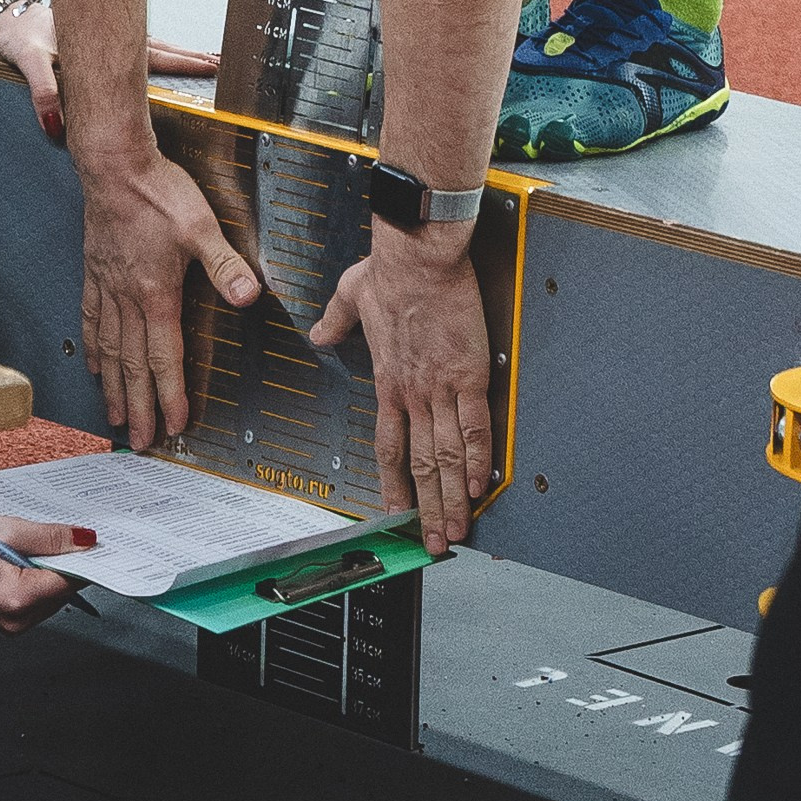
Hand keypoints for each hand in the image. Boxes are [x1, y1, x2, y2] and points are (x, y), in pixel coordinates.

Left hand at [0, 1, 216, 140]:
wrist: (7, 17)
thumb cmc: (19, 36)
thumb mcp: (29, 61)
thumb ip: (43, 93)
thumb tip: (55, 129)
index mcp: (103, 44)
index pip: (153, 55)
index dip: (184, 62)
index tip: (211, 65)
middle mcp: (111, 39)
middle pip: (163, 48)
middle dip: (193, 56)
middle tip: (222, 63)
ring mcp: (108, 39)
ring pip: (154, 46)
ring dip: (180, 54)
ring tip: (207, 60)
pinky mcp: (100, 42)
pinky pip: (139, 48)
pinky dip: (161, 53)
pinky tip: (170, 60)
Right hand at [0, 513, 93, 635]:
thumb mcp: (7, 530)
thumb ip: (50, 538)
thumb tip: (84, 541)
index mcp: (18, 599)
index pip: (71, 580)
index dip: (85, 558)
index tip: (98, 539)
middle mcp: (17, 620)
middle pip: (64, 590)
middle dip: (67, 562)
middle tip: (63, 533)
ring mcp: (11, 625)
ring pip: (53, 596)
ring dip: (51, 570)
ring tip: (32, 545)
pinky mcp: (7, 621)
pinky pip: (37, 599)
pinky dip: (38, 578)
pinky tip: (24, 558)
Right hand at [79, 151, 258, 447]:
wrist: (114, 165)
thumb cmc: (157, 192)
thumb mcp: (201, 226)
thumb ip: (225, 265)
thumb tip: (247, 296)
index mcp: (156, 293)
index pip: (163, 357)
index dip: (170, 395)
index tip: (173, 425)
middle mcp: (127, 297)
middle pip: (133, 365)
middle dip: (139, 406)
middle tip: (140, 440)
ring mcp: (107, 286)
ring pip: (109, 350)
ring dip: (114, 387)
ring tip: (115, 416)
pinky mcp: (95, 271)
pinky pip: (90, 319)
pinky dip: (92, 348)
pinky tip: (93, 365)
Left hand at [310, 228, 491, 557]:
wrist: (418, 257)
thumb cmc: (389, 271)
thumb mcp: (350, 296)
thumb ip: (336, 320)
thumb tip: (320, 332)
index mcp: (387, 381)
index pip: (388, 447)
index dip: (393, 486)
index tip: (397, 512)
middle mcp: (411, 393)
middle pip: (419, 465)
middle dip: (427, 510)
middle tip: (433, 543)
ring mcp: (441, 388)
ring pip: (446, 457)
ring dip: (451, 498)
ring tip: (458, 529)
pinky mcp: (470, 375)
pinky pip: (475, 428)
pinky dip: (478, 460)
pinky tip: (480, 487)